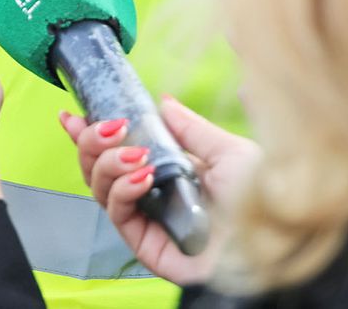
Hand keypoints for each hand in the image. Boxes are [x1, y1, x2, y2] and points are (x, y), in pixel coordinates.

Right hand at [60, 96, 259, 283]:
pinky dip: (123, 188)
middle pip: (99, 170)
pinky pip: (117, 213)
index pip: (117, 151)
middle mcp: (152, 196)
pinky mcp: (146, 245)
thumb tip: (163, 103)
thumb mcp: (228, 151)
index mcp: (170, 173)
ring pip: (100, 188)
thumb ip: (191, 128)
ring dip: (107, 162)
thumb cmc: (262, 197)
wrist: (275, 237)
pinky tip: (142, 175)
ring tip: (133, 152)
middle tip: (105, 126)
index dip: (90, 134)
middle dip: (91, 142)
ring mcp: (147, 221)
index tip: (71, 114)